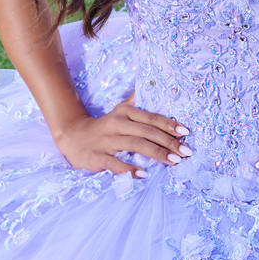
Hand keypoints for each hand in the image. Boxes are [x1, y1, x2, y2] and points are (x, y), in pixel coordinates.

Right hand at [54, 92, 191, 176]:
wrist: (72, 136)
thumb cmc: (104, 126)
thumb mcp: (120, 110)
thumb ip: (137, 100)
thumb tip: (156, 85)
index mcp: (125, 112)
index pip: (151, 117)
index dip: (169, 124)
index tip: (185, 132)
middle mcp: (117, 123)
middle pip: (147, 131)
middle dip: (169, 142)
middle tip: (186, 151)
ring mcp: (107, 140)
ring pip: (135, 145)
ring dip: (156, 153)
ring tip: (174, 161)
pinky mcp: (97, 156)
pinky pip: (115, 163)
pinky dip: (129, 169)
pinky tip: (143, 175)